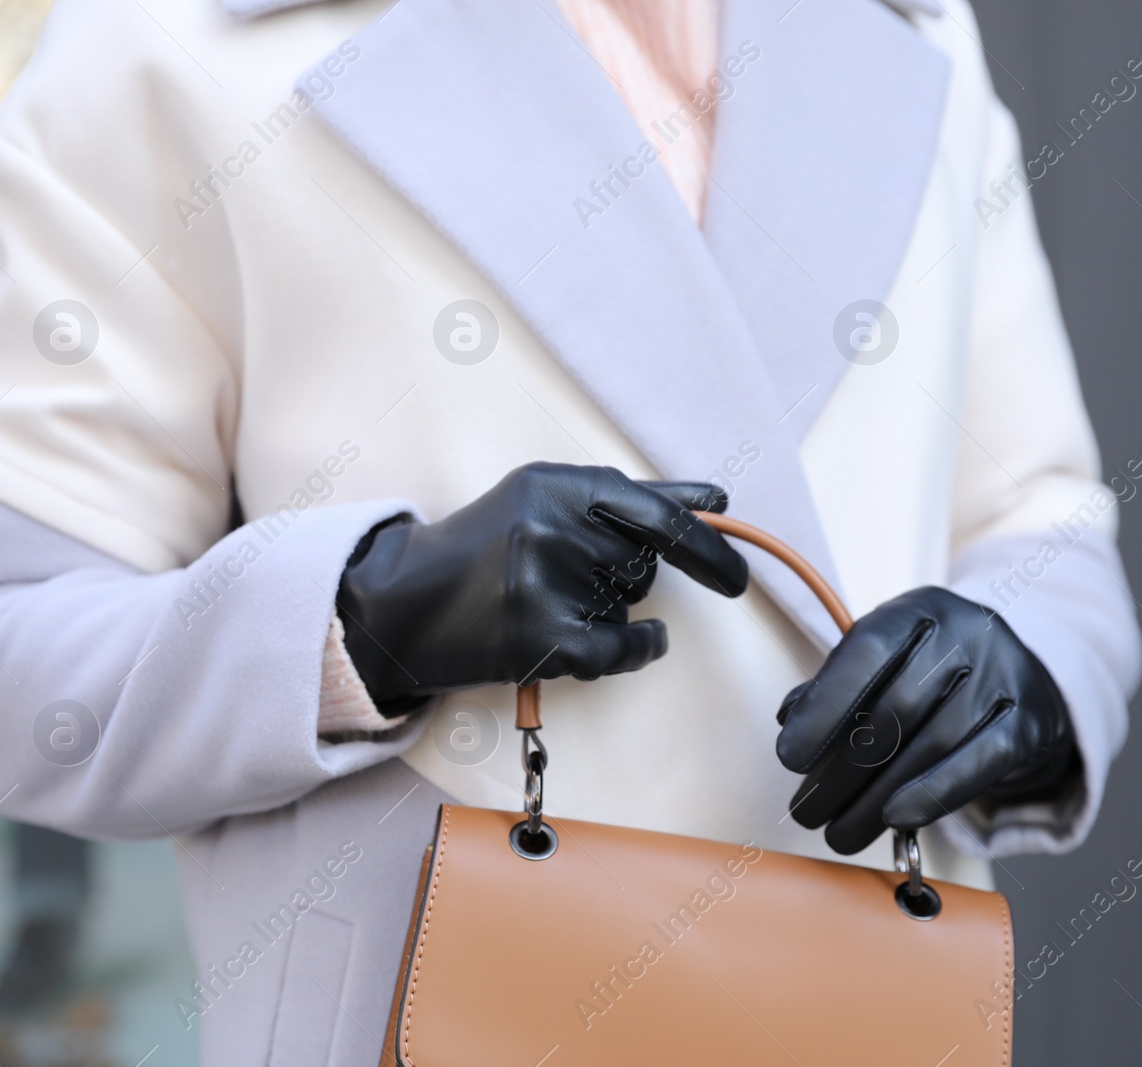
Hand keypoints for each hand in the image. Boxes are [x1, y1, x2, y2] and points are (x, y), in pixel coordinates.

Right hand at [336, 462, 747, 712]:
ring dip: (610, 611)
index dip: (707, 545)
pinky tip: (611, 644)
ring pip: (630, 606)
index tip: (737, 575)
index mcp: (553, 482)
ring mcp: (541, 584)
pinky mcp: (537, 638)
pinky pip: (624, 649)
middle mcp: (548, 527)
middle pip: (645, 565)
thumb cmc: (487, 545)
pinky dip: (633, 651)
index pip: (656, 514)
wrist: (404, 604)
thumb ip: (634, 499)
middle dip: (626, 577)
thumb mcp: (548, 499)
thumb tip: (720, 501)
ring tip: (550, 601)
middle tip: (568, 576)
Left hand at [776, 587, 1075, 853]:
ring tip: (840, 832)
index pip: (868, 650)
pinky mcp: (1031, 720)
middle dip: (843, 770)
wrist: (1022, 681)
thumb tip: (791, 721)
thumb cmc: (934, 676)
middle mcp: (967, 632)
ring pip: (933, 744)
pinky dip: (935, 794)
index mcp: (919, 609)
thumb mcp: (887, 663)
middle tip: (807, 812)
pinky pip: (980, 762)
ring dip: (877, 798)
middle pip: (898, 708)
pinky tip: (897, 820)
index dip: (825, 706)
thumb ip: (837, 684)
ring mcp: (1005, 674)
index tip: (789, 758)